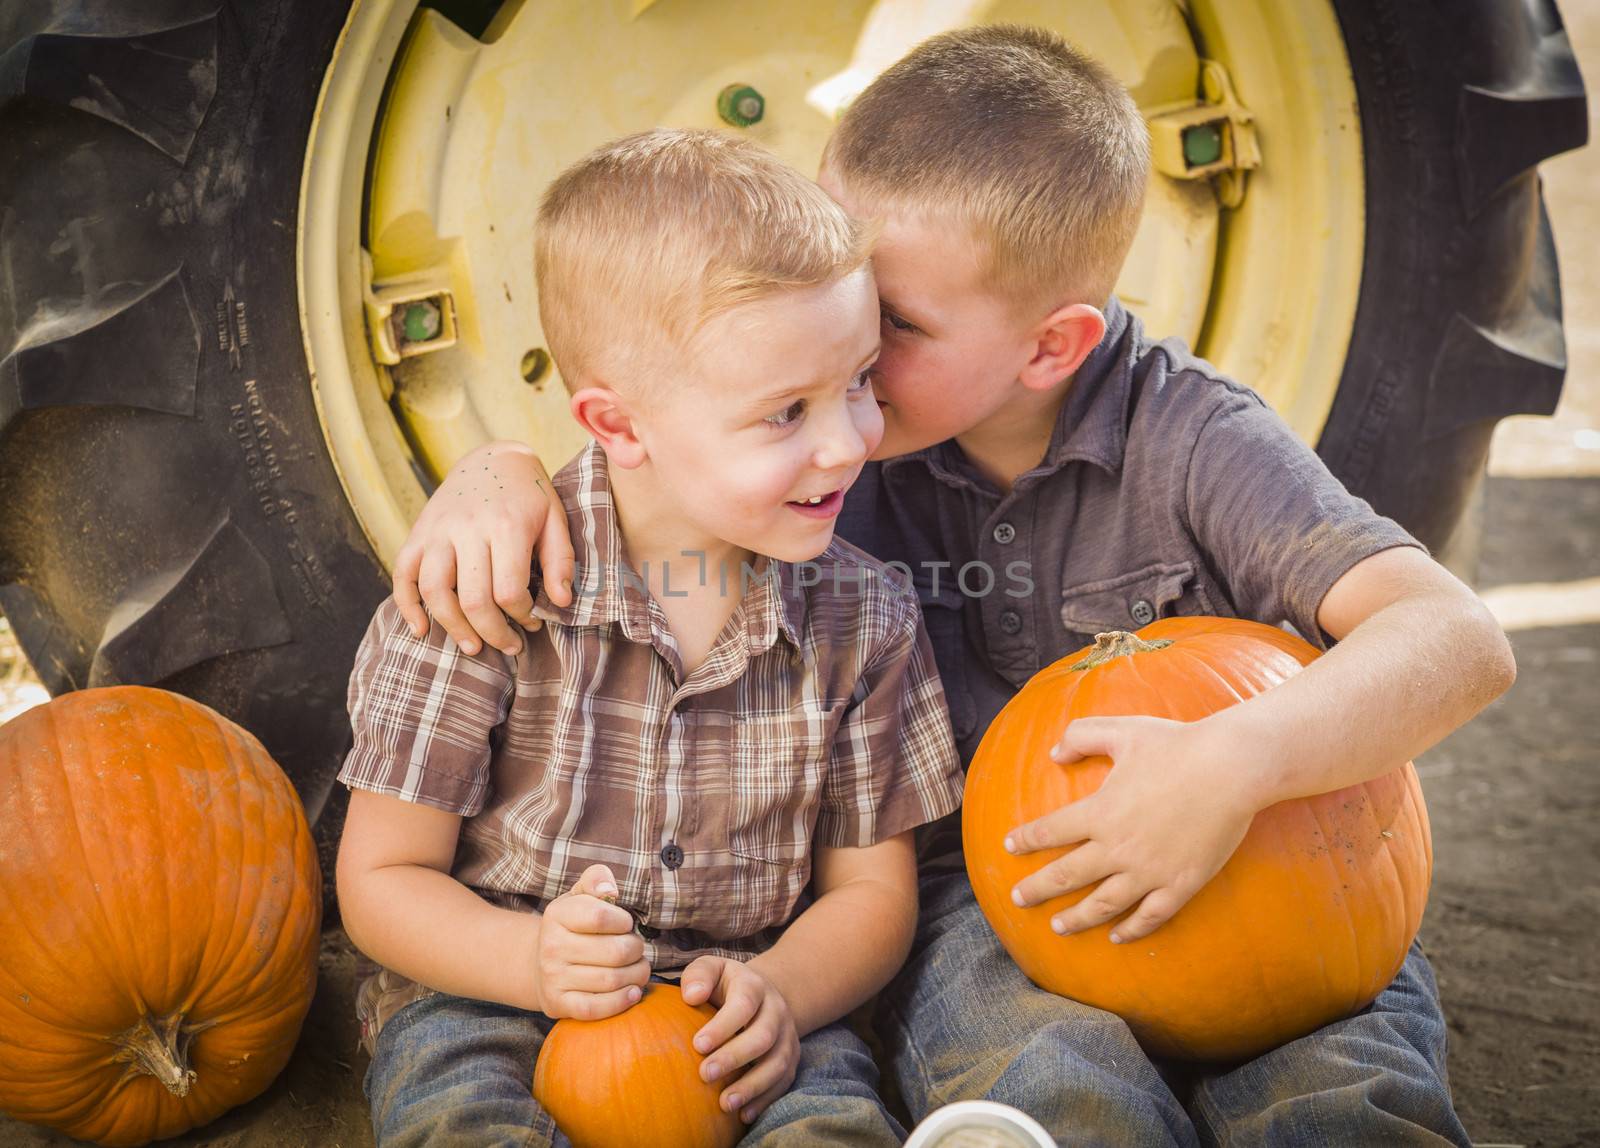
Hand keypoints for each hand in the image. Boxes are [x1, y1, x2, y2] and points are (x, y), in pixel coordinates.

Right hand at [392, 442, 575, 656]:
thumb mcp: (555, 520)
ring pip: (434, 591)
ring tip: (472, 646)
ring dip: (452, 627)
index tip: (533, 622)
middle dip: (492, 632)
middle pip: (472, 599)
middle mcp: (467, 528)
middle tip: (509, 646)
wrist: (493, 458)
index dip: (522, 616)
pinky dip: (407, 606)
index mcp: (506, 525)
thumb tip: (561, 603)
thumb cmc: (530, 496)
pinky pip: (403, 575)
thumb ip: (560, 561)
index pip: (508, 590)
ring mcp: (437, 531)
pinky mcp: (418, 533)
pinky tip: (422, 630)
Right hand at [535, 864, 649, 1019]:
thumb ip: (596, 879)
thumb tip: (610, 890)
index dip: (623, 921)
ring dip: (637, 975)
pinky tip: (633, 992)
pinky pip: (595, 1008)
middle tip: (637, 949)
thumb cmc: (573, 925)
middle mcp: (550, 947)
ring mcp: (552, 978)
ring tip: (639, 968)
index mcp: (556, 915)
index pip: (601, 916)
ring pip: (611, 980)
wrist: (540, 963)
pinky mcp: (557, 1004)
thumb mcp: (580, 895)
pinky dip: (621, 1002)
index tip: (625, 923)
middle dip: (636, 950)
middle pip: (614, 952)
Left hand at [680, 956, 798, 1123]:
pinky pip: (784, 1082)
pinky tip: (744, 1114)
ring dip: (752, 1086)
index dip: (723, 1026)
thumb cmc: (726, 985)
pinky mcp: (791, 1058)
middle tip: (705, 1074)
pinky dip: (766, 1100)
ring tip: (725, 1103)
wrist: (763, 994)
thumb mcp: (712, 968)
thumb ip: (699, 975)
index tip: (698, 1045)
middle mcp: (776, 1010)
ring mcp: (787, 1035)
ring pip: (778, 1063)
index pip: (743, 1004)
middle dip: (735, 1057)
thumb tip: (692, 997)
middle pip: (763, 1036)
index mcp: (754, 986)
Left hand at [1004, 714, 1261, 943]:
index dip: (1026, 839)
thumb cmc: (1176, 744)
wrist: (1232, 768)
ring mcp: (1149, 871)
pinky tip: (1117, 936)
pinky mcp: (1180, 884)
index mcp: (1099, 812)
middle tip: (1017, 899)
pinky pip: (1150, 915)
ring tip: (1057, 926)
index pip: (1050, 831)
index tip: (1009, 846)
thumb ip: (1082, 736)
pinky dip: (1131, 929)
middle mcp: (1118, 848)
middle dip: (1037, 889)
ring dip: (1077, 917)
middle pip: (1066, 876)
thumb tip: (1054, 753)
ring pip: (1103, 904)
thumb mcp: (1121, 730)